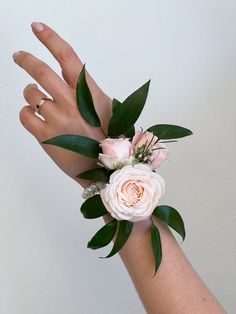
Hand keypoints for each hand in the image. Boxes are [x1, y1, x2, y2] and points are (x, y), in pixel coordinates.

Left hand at [13, 22, 111, 186]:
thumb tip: (67, 72)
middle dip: (25, 59)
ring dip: (31, 93)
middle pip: (40, 70)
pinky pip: (25, 114)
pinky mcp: (45, 136)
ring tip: (39, 101)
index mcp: (88, 92)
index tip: (37, 28)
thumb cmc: (108, 136)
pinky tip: (34, 115)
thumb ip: (86, 88)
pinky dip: (26, 112)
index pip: (67, 56)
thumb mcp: (104, 106)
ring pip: (30, 94)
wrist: (104, 167)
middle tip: (19, 56)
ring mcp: (57, 119)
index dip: (50, 38)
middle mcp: (71, 102)